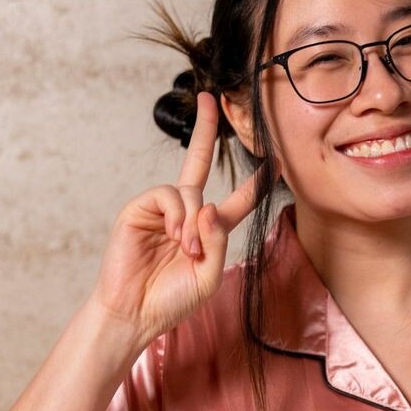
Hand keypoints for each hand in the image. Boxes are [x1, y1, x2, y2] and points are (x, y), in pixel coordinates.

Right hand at [88, 92, 263, 350]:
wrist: (134, 313)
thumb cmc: (171, 300)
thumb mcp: (209, 277)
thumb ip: (217, 242)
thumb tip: (207, 205)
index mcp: (209, 229)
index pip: (238, 199)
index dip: (258, 181)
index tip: (276, 159)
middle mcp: (186, 212)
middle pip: (199, 161)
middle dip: (204, 128)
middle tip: (211, 98)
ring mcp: (162, 209)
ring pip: (189, 190)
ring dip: (193, 221)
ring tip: (186, 249)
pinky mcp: (139, 209)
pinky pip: (167, 194)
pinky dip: (176, 214)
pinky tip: (173, 236)